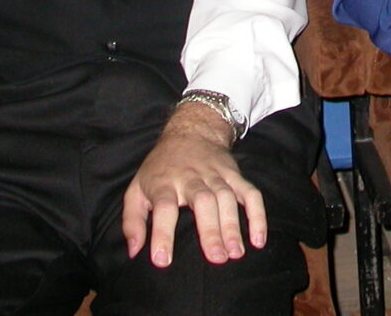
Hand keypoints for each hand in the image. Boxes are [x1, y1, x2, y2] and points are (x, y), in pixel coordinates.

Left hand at [122, 103, 263, 267]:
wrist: (190, 130)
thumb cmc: (160, 168)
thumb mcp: (137, 190)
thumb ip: (132, 222)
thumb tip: (134, 251)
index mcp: (164, 183)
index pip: (163, 208)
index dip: (162, 234)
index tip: (162, 260)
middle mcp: (191, 177)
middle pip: (202, 201)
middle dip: (210, 230)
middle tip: (216, 258)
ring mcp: (215, 174)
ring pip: (227, 198)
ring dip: (233, 226)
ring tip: (235, 253)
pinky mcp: (234, 174)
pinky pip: (250, 193)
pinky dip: (257, 214)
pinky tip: (258, 239)